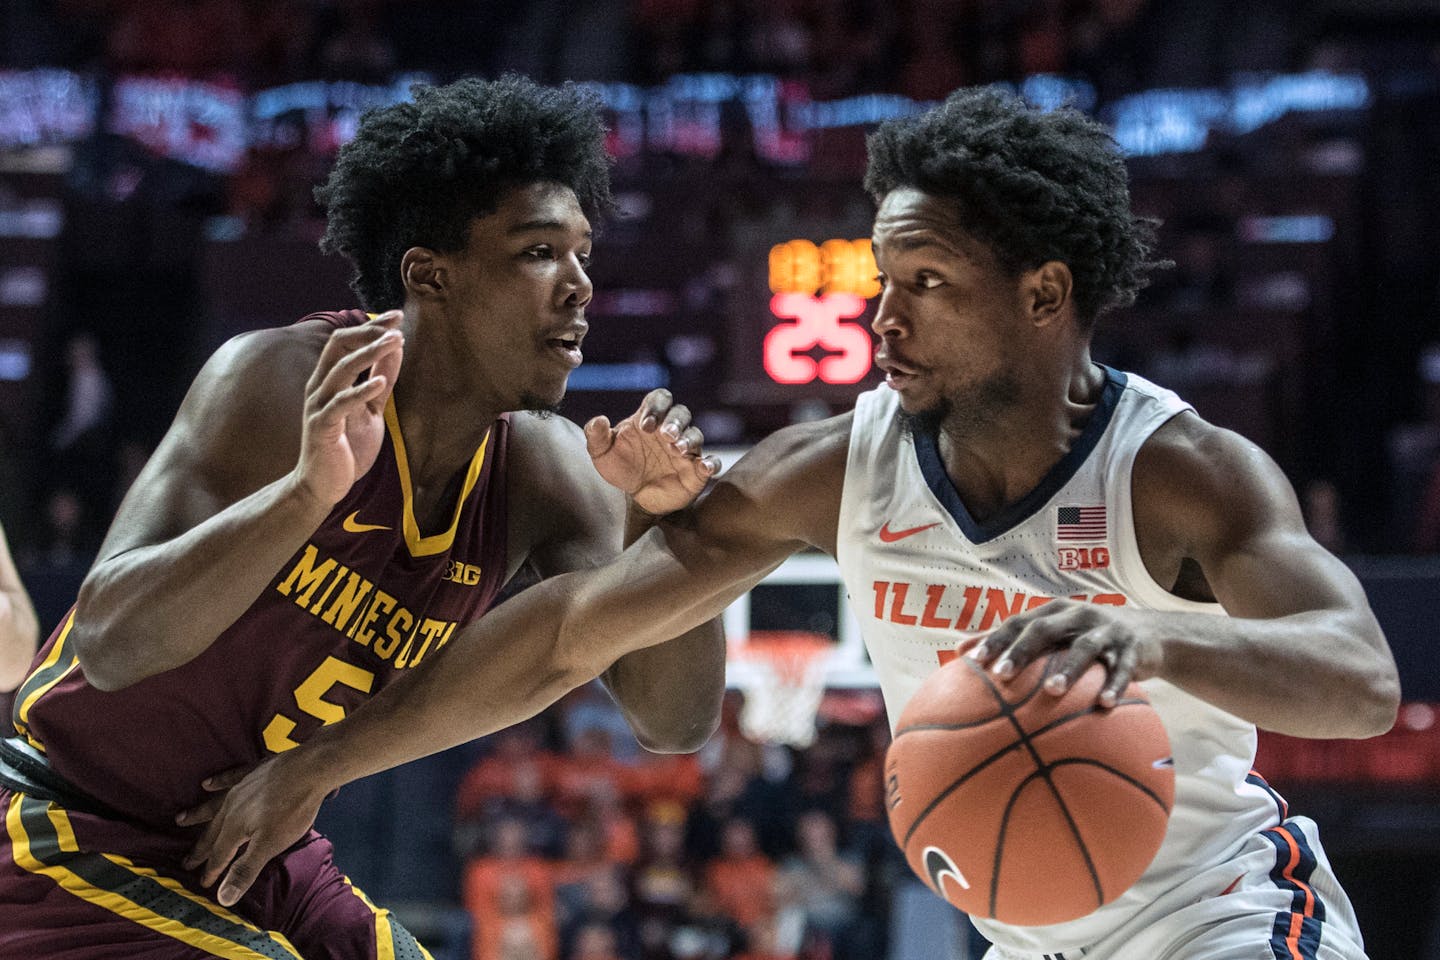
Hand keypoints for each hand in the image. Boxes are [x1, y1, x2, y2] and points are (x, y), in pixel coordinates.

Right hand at [178, 752, 328, 906]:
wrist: (311, 768)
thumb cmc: (292, 809)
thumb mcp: (270, 845)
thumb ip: (245, 870)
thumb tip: (222, 899)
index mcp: (234, 828)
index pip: (219, 856)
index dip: (211, 871)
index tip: (202, 884)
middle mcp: (232, 807)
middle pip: (213, 832)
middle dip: (201, 849)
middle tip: (185, 862)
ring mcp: (242, 787)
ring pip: (215, 805)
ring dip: (199, 815)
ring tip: (181, 820)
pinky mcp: (254, 772)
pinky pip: (230, 778)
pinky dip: (218, 782)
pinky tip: (208, 783)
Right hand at [295, 311, 404, 507]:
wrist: (322, 486)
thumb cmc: (346, 447)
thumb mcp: (371, 409)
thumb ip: (381, 380)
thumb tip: (396, 348)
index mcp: (328, 379)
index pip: (345, 340)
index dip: (370, 326)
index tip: (397, 316)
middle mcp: (319, 386)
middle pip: (339, 345)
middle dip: (369, 331)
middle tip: (397, 323)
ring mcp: (318, 406)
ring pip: (341, 369)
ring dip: (369, 353)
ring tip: (395, 342)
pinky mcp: (321, 428)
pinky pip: (340, 404)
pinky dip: (361, 391)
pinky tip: (380, 383)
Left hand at [584, 388, 719, 514]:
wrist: (635, 498)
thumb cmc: (622, 468)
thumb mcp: (602, 454)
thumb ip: (596, 436)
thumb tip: (599, 420)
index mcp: (650, 419)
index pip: (660, 399)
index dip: (655, 407)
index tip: (643, 426)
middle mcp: (670, 431)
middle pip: (681, 413)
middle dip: (674, 421)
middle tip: (664, 434)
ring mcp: (686, 450)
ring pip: (695, 435)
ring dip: (688, 439)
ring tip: (676, 448)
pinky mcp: (697, 471)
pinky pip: (712, 462)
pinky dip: (712, 463)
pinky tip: (704, 467)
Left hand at [963, 601, 1163, 707]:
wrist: (1149, 633)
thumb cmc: (1084, 637)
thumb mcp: (1052, 633)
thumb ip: (1011, 641)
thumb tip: (960, 651)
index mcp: (1054, 612)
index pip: (1019, 622)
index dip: (996, 639)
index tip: (973, 660)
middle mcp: (1078, 615)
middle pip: (1045, 630)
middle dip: (1022, 652)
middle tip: (1002, 676)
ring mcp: (1107, 631)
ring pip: (1085, 648)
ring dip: (1068, 669)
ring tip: (1052, 691)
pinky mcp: (1133, 650)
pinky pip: (1122, 669)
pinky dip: (1114, 686)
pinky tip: (1104, 705)